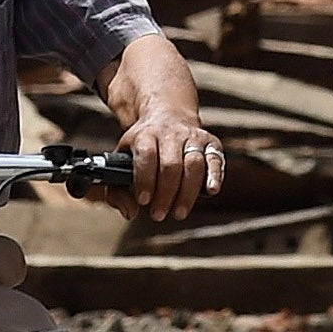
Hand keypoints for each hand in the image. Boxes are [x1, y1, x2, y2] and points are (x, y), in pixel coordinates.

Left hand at [118, 109, 222, 224]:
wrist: (166, 117)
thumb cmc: (141, 150)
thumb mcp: (120, 162)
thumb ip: (117, 191)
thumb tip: (131, 213)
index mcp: (145, 135)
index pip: (146, 155)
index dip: (145, 179)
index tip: (143, 200)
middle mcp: (170, 133)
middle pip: (171, 165)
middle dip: (165, 194)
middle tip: (158, 214)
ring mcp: (192, 137)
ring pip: (194, 164)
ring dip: (187, 193)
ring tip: (178, 213)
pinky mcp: (211, 143)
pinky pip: (215, 159)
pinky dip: (215, 176)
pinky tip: (211, 191)